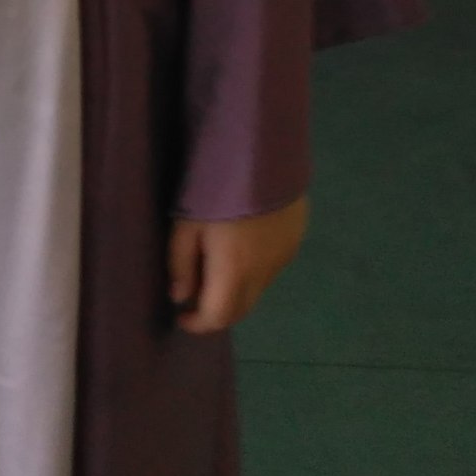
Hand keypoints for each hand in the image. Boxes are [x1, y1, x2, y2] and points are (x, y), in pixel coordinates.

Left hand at [167, 196, 308, 334]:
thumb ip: (180, 263)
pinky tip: (243, 246)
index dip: (198, 324)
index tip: (182, 316)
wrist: (263, 151)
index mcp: (234, 271)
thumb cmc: (215, 186)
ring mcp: (284, 256)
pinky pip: (272, 268)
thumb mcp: (186, 222)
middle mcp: (264, 272)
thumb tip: (180, 296)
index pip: (218, 317)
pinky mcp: (295, 239)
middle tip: (197, 297)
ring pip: (258, 289)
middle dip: (218, 311)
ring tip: (218, 267)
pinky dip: (254, 270)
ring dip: (237, 289)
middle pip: (241, 309)